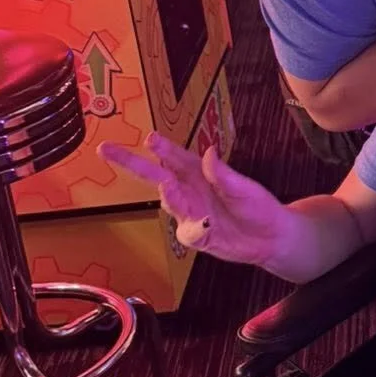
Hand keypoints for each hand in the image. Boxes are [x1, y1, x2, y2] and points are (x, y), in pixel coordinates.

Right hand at [99, 133, 290, 267]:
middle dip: (130, 161)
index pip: (175, 156)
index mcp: (200, 172)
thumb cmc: (258, 206)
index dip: (162, 147)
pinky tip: (207, 226)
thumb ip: (224, 174)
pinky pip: (187, 232)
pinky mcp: (195, 235)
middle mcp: (190, 190)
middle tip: (105, 149)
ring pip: (168, 202)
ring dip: (168, 196)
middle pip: (155, 175)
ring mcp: (189, 213)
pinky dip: (194, 230)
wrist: (270, 238)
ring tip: (168, 186)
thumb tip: (208, 154)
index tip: (150, 138)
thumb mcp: (244, 188)